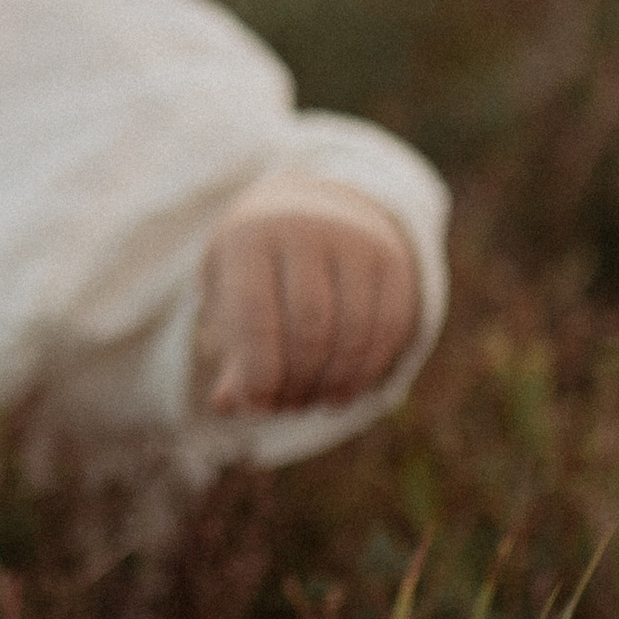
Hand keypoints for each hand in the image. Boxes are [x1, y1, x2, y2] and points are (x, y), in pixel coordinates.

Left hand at [193, 175, 421, 416]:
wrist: (309, 211)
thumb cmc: (258, 268)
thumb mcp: (230, 296)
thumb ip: (230, 348)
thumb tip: (227, 405)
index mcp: (251, 237)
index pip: (255, 315)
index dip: (258, 372)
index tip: (257, 405)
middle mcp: (306, 228)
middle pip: (310, 328)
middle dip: (298, 381)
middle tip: (286, 407)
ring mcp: (355, 240)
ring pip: (353, 332)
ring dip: (332, 382)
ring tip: (311, 401)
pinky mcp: (391, 260)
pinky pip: (387, 328)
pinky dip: (365, 371)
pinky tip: (342, 391)